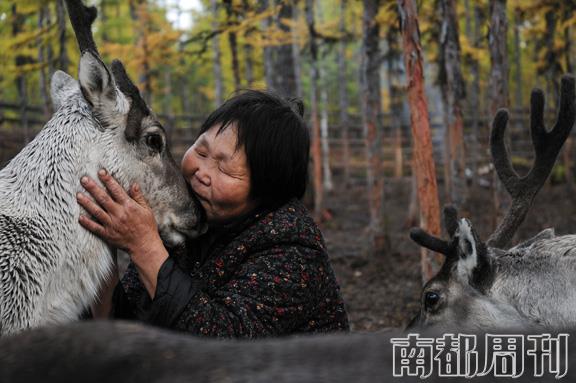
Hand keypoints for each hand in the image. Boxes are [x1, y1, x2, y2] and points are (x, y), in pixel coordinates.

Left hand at [77, 169, 167, 297]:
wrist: (144, 245)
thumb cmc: (147, 226)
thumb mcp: (146, 209)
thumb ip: (138, 197)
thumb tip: (133, 184)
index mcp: (128, 206)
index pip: (116, 190)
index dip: (108, 180)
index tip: (101, 172)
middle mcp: (119, 214)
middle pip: (103, 198)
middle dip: (93, 188)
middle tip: (83, 179)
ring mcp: (112, 224)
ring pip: (96, 211)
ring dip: (86, 203)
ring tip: (78, 195)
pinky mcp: (108, 234)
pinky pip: (95, 227)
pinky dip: (87, 222)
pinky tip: (79, 217)